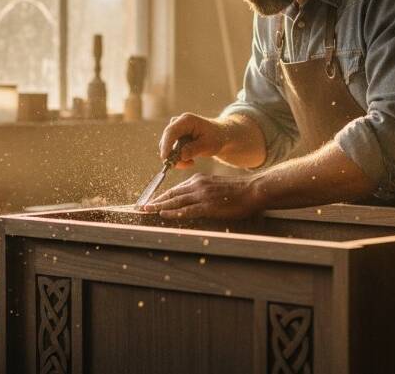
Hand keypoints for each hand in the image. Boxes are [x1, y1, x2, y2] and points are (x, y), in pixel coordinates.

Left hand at [142, 173, 263, 219]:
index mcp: (199, 180)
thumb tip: (192, 201)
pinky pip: (187, 210)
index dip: (162, 196)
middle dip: (155, 201)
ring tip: (145, 211)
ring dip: (158, 207)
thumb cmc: (238, 191)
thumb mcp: (216, 186)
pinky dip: (173, 213)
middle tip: (141, 207)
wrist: (253, 189)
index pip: (176, 189)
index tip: (152, 201)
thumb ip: (203, 191)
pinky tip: (163, 215)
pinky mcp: (208, 206)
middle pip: (171, 194)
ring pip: (175, 201)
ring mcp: (202, 195)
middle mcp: (197, 185)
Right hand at [159, 113, 227, 168]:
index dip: (166, 145)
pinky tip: (190, 160)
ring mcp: (176, 129)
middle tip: (185, 165)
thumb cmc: (216, 137)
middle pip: (166, 139)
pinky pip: (170, 149)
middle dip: (172, 155)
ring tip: (191, 163)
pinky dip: (177, 157)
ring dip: (176, 158)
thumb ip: (194, 149)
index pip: (171, 132)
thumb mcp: (208, 145)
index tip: (165, 158)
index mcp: (186, 120)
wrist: (220, 135)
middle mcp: (178, 122)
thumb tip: (181, 156)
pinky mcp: (175, 137)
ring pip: (167, 146)